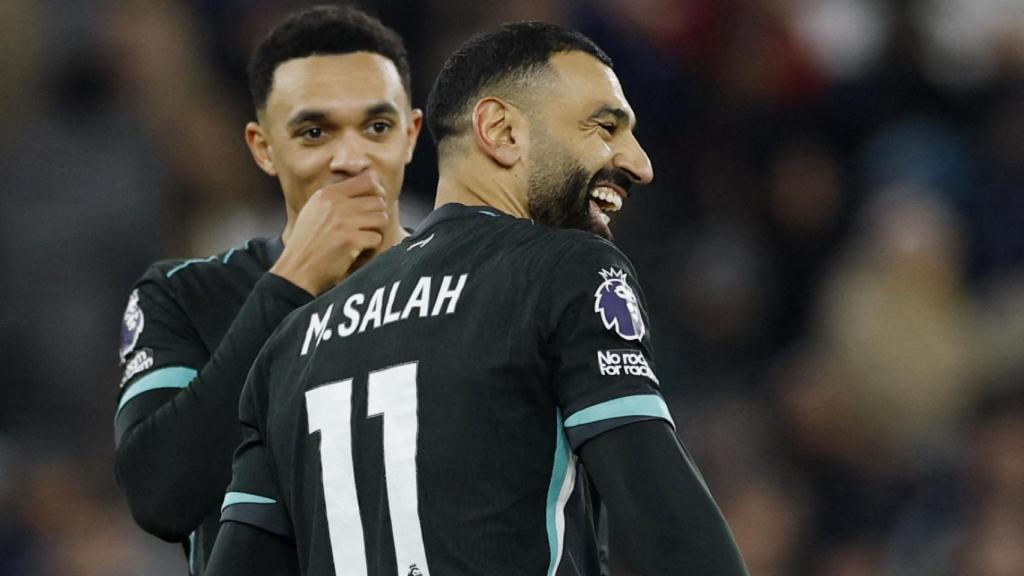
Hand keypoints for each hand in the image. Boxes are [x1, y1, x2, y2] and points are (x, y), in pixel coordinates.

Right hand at [270, 172, 388, 294]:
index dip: (377, 190)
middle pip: (377, 201)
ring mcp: (344, 222)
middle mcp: (336, 205)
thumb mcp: (313, 210)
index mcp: (327, 194)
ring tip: (364, 236)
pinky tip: (359, 248)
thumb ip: (335, 197)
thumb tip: (365, 185)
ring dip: (376, 228)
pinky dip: (371, 244)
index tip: (378, 200)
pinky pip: (376, 237)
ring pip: (380, 218)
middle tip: (370, 224)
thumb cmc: (306, 241)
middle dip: (378, 213)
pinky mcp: (351, 241)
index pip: (366, 180)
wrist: (297, 268)